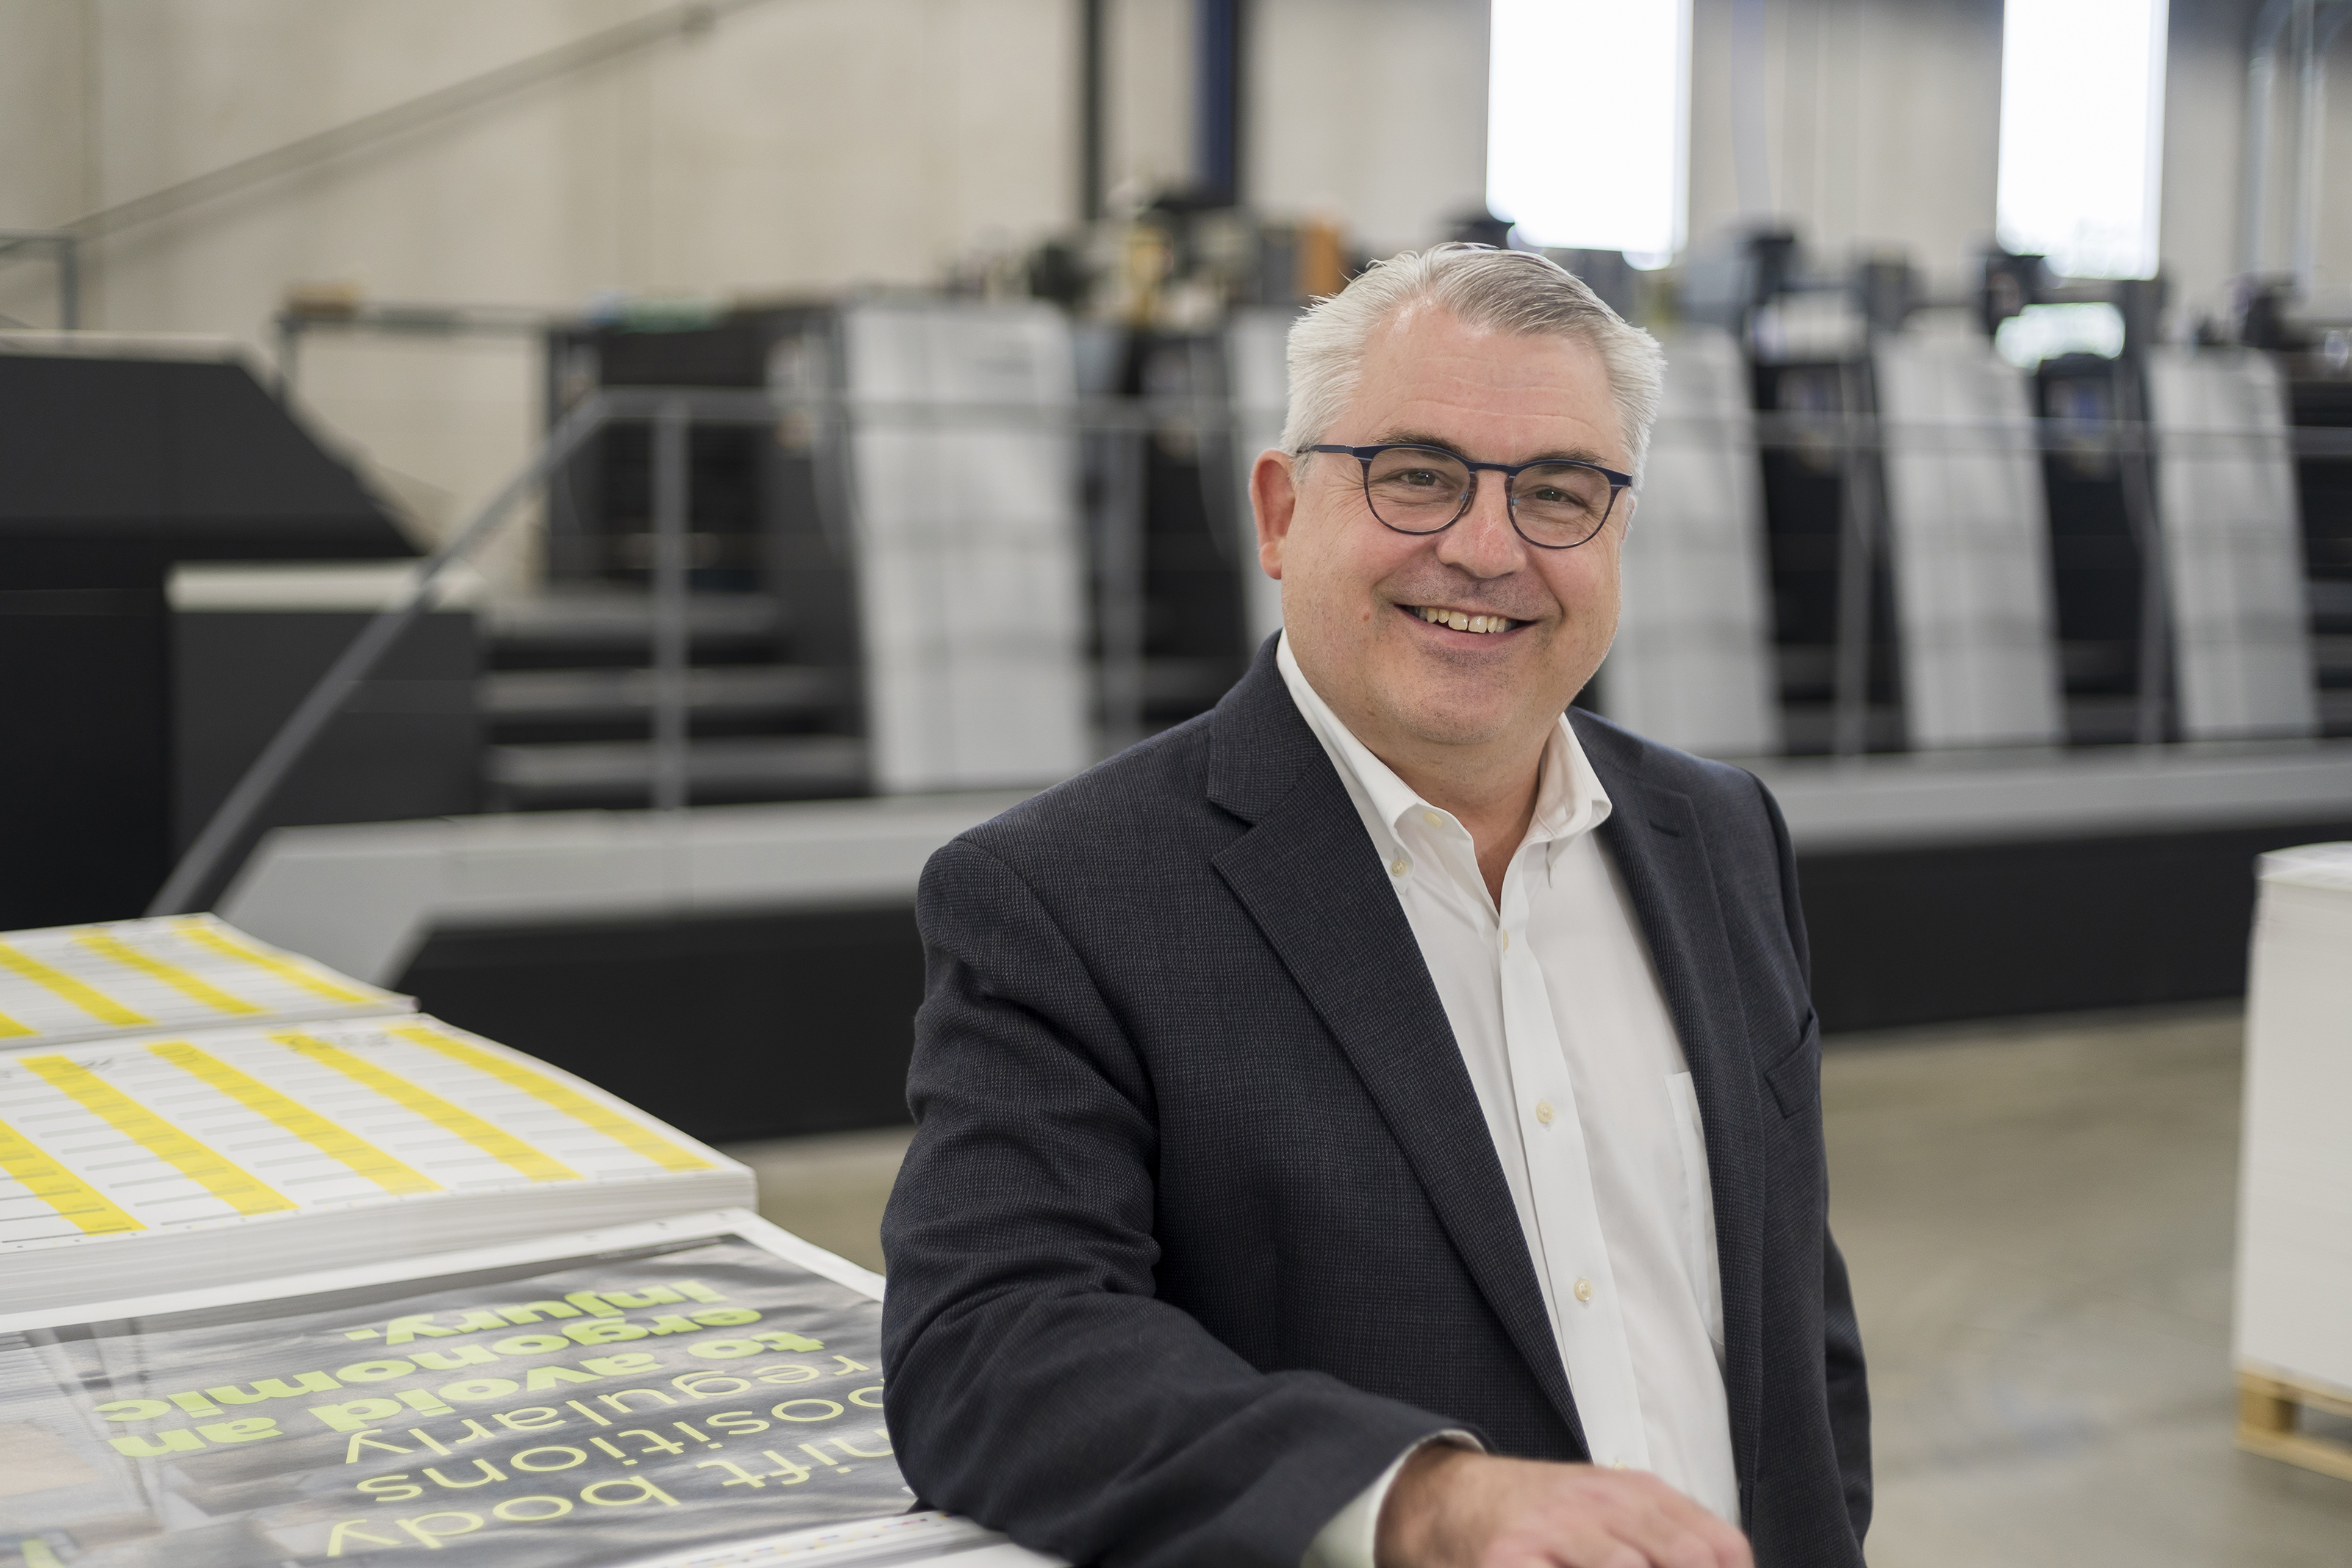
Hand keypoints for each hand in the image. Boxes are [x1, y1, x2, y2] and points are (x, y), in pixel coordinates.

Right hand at [1375, 1445, 1751, 1567]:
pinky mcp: (1510, 1561)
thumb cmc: (1537, 1514)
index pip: (1717, 1545)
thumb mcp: (1609, 1509)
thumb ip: (1668, 1534)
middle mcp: (1600, 1506)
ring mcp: (1554, 1533)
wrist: (1449, 1501)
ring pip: (1626, 1566)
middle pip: (1684, 1557)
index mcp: (1634, 1493)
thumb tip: (1726, 1565)